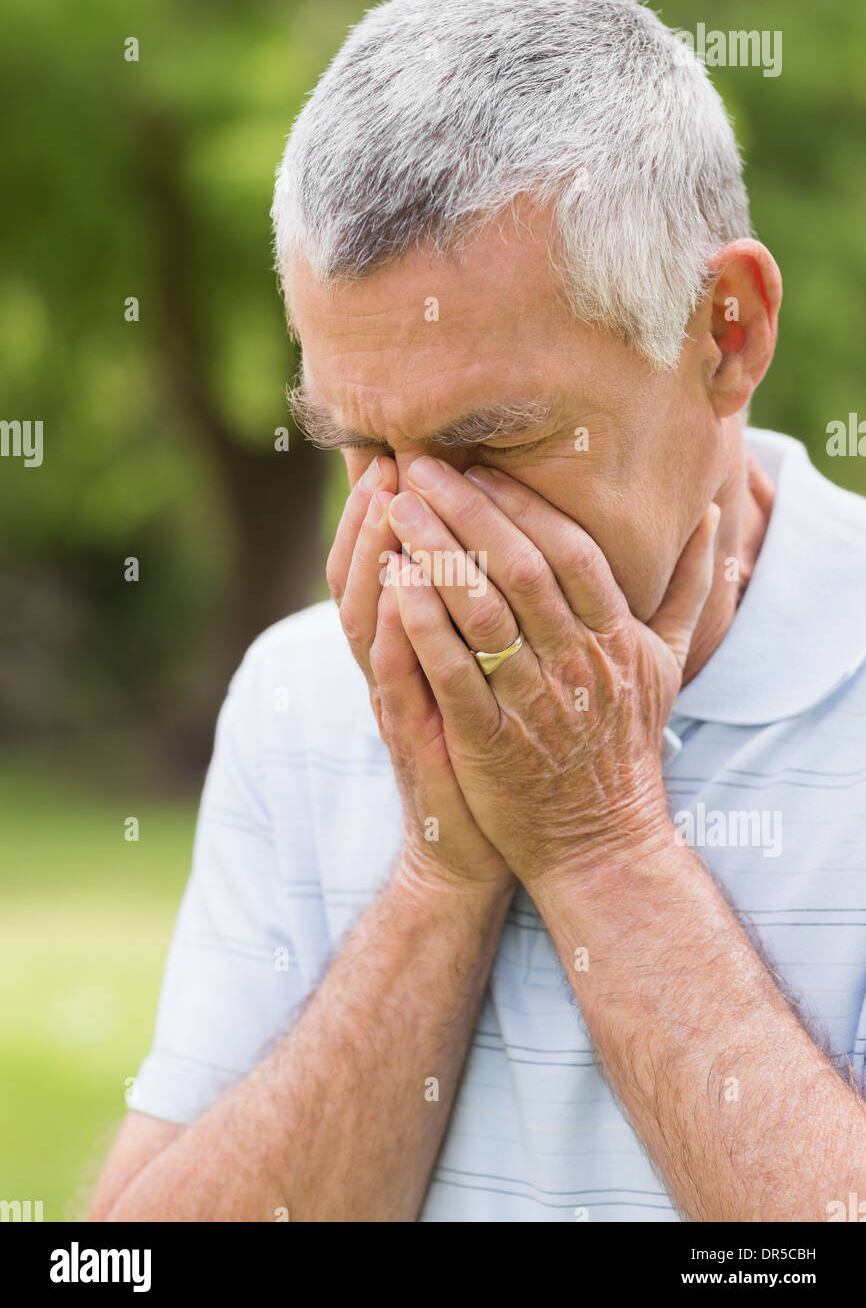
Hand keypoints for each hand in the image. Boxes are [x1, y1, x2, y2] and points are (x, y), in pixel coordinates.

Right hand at [326, 457, 512, 891]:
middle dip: (375, 512)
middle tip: (387, 456)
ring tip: (383, 501)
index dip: (391, 503)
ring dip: (373, 558)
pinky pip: (394, 678)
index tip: (402, 446)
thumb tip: (524, 543)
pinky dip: (392, 633)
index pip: (393, 556)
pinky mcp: (415, 737)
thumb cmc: (498, 751)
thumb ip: (498, 611)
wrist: (482, 845)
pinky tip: (397, 588)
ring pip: (370, 617)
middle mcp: (402, 663)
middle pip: (368, 572)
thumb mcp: (492, 677)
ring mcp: (402, 699)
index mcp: (424, 641)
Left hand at [385, 458, 718, 889]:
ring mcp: (534, 702)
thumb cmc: (627, 743)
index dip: (523, 503)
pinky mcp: (490, 741)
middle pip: (521, 569)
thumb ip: (689, 587)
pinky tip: (393, 584)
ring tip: (397, 509)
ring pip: (483, 612)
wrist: (601, 842)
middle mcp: (578, 663)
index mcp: (616, 637)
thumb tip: (716, 518)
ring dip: (437, 553)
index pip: (572, 552)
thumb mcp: (669, 664)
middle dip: (468, 510)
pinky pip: (453, 672)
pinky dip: (423, 624)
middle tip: (421, 465)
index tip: (478, 466)